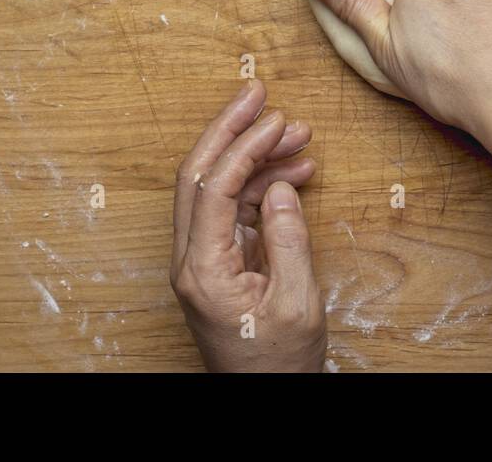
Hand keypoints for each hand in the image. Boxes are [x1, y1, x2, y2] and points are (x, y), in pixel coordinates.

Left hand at [170, 80, 325, 371]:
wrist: (267, 398)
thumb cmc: (278, 364)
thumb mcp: (296, 303)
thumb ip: (289, 241)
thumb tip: (283, 186)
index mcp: (202, 270)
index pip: (213, 189)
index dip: (243, 146)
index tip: (274, 118)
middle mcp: (192, 260)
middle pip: (199, 175)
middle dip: (229, 130)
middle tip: (259, 93)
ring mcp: (203, 260)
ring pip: (219, 188)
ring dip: (256, 156)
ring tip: (299, 134)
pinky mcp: (220, 262)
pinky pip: (235, 209)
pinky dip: (263, 184)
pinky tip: (295, 171)